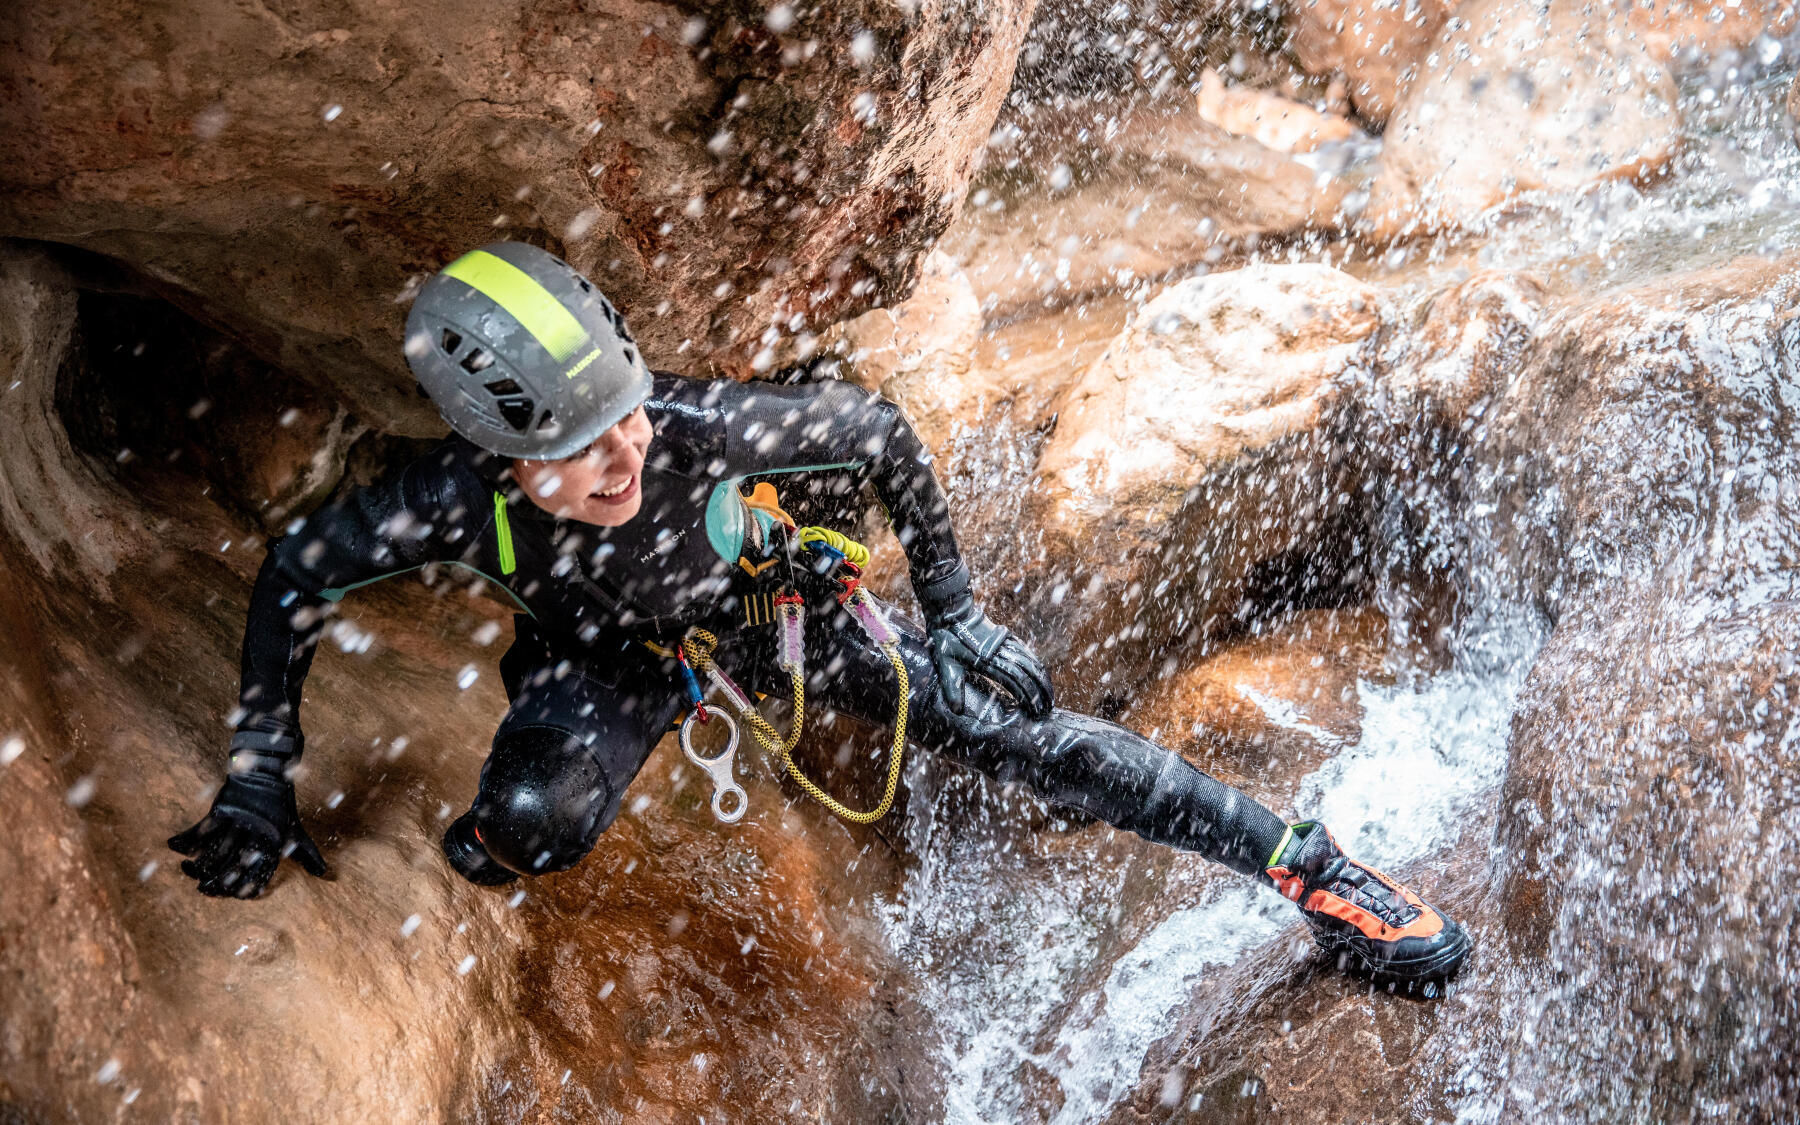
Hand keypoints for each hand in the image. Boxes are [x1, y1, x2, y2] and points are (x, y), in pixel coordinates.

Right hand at [168, 760, 327, 897]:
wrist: (266, 774)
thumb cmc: (281, 809)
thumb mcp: (295, 831)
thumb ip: (307, 854)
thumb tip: (326, 873)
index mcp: (276, 841)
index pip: (261, 872)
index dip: (247, 887)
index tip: (236, 895)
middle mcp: (258, 833)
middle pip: (235, 865)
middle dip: (219, 881)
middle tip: (204, 889)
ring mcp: (239, 821)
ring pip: (217, 850)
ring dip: (202, 865)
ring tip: (190, 871)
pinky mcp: (223, 808)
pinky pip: (204, 829)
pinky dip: (189, 840)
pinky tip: (181, 850)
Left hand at [918, 568, 1052, 718]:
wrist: (950, 612)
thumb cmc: (946, 640)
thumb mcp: (945, 665)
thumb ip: (952, 688)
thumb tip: (957, 712)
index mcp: (987, 661)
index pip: (1015, 681)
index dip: (1028, 697)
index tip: (1036, 711)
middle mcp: (1000, 651)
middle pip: (1028, 673)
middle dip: (1040, 691)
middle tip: (1048, 708)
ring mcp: (1005, 642)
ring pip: (1030, 661)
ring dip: (1042, 678)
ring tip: (1049, 695)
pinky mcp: (1006, 636)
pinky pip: (1026, 651)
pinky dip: (1036, 663)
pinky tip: (1041, 673)